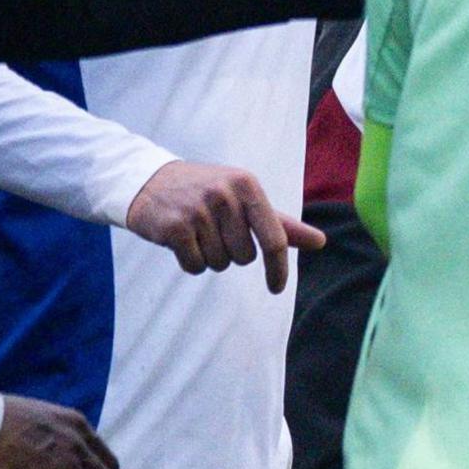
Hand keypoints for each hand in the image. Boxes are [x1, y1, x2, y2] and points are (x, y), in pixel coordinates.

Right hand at [125, 161, 323, 291]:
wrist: (148, 181)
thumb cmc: (206, 192)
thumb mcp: (245, 199)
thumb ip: (281, 224)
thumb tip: (320, 242)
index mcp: (247, 185)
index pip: (274, 238)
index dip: (278, 268)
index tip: (276, 287)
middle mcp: (224, 194)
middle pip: (245, 257)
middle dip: (231, 253)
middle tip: (213, 231)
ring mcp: (198, 210)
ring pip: (219, 264)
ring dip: (210, 257)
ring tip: (196, 232)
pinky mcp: (174, 227)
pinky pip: (195, 267)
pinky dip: (190, 262)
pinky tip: (181, 240)